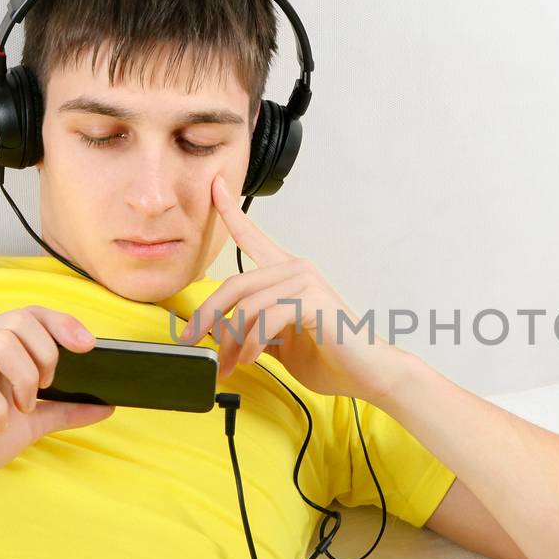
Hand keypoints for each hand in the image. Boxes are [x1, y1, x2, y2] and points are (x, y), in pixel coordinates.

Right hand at [0, 306, 115, 499]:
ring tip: (22, 408)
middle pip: (19, 320)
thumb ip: (64, 411)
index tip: (89, 346)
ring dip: (24, 378)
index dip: (62, 323)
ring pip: (1, 342)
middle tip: (45, 389)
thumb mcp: (29, 425)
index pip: (30, 314)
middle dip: (46, 355)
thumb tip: (108, 405)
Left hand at [178, 174, 414, 403]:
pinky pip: (267, 318)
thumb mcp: (279, 340)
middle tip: (191, 341)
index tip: (214, 186)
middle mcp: (296, 269)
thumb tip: (217, 332)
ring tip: (229, 365)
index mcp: (287, 273)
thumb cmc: (327, 355)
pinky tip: (250, 358)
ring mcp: (306, 282)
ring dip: (231, 341)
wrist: (366, 372)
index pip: (252, 237)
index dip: (229, 211)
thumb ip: (252, 328)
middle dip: (207, 316)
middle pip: (234, 283)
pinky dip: (252, 343)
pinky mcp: (313, 300)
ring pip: (247, 305)